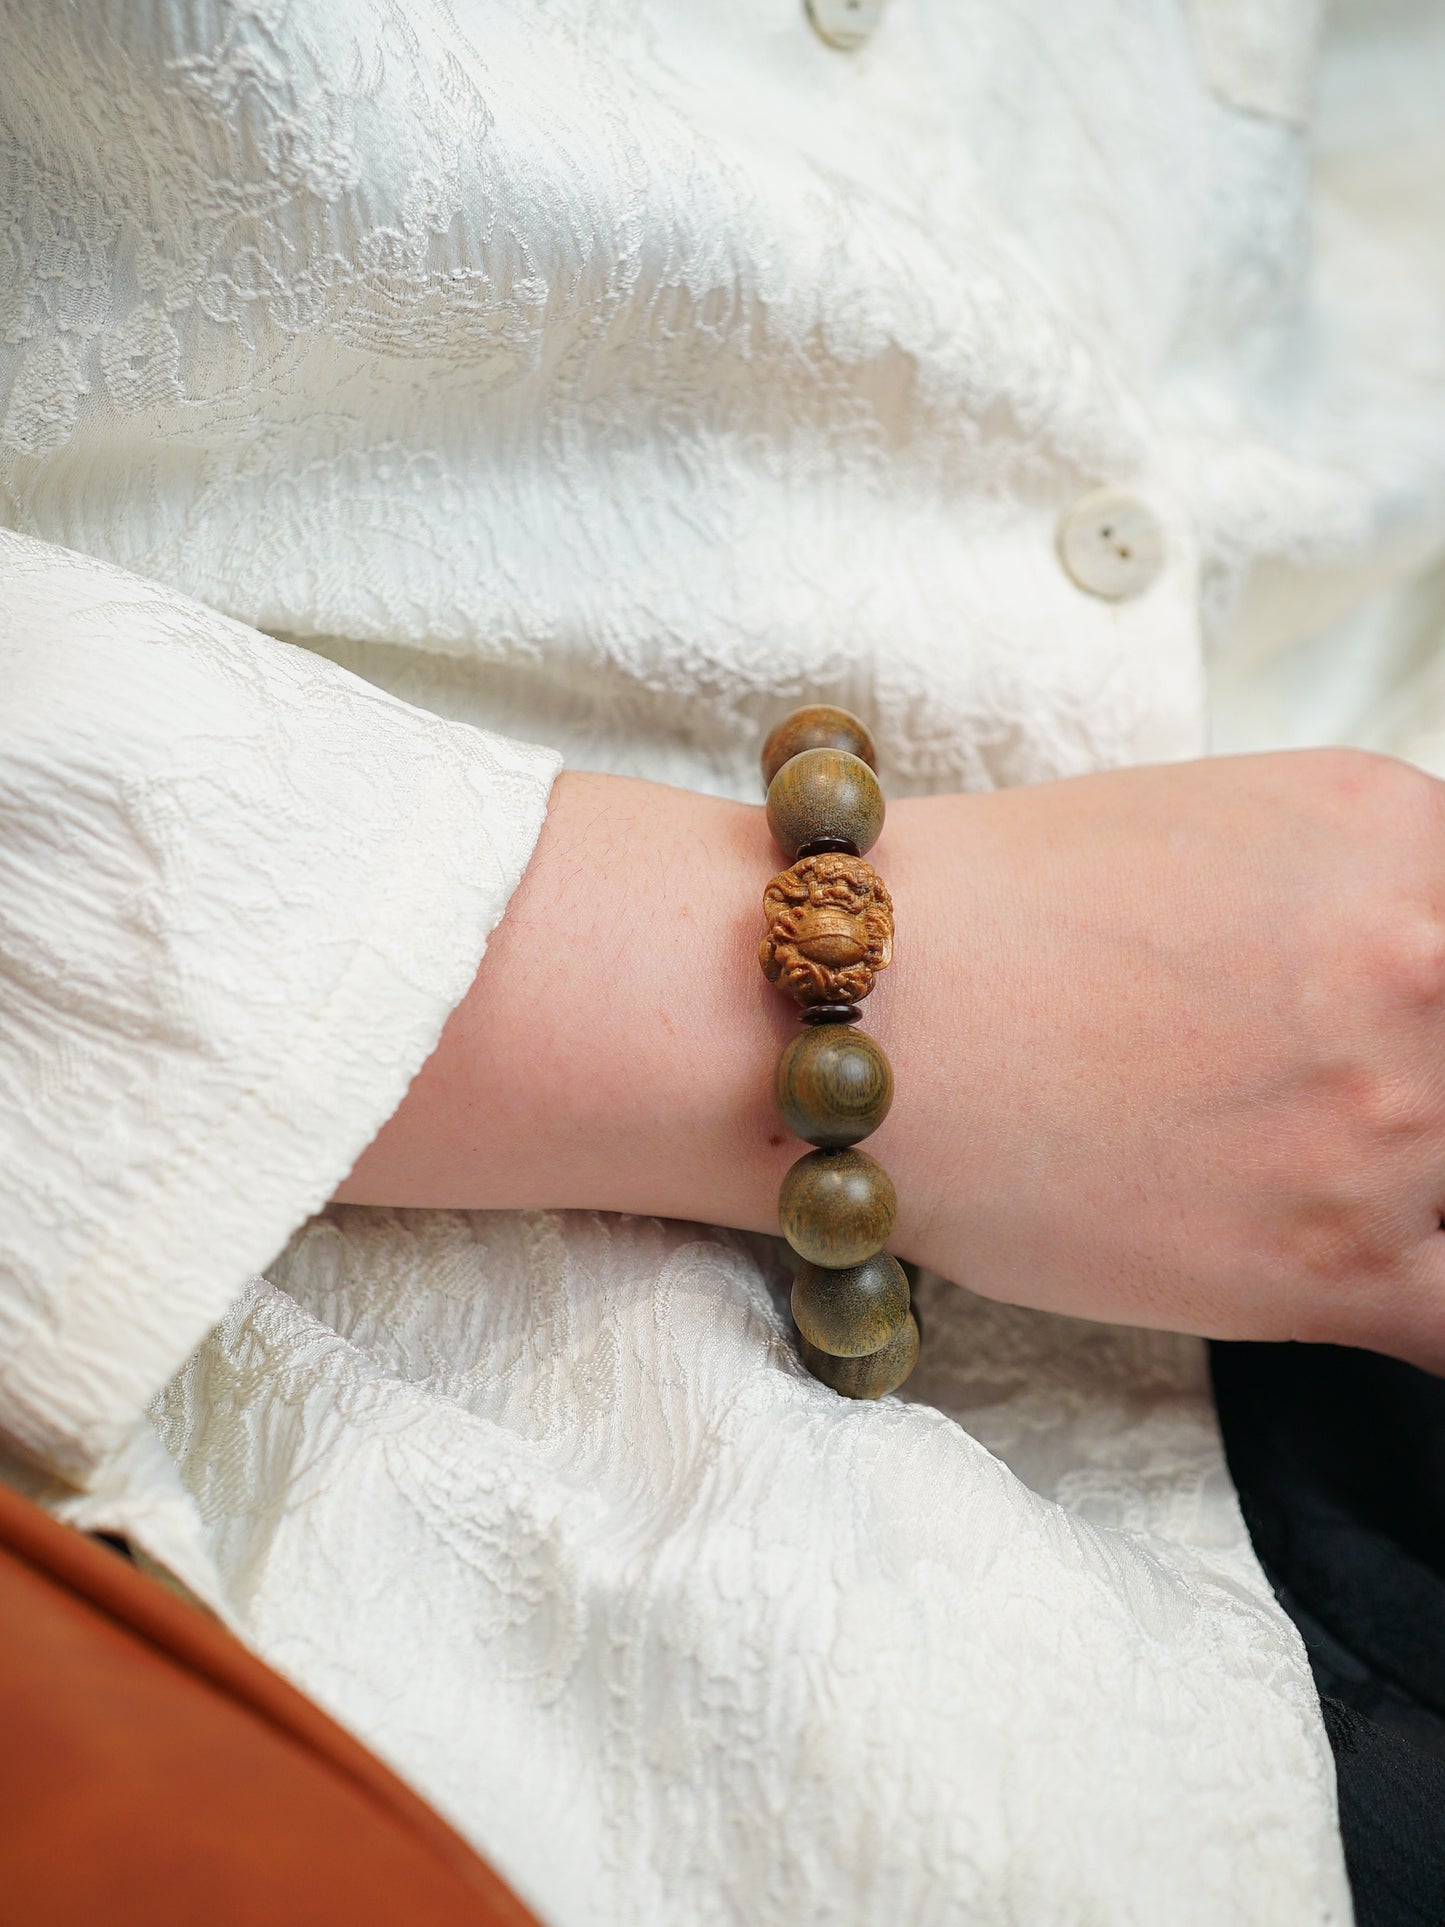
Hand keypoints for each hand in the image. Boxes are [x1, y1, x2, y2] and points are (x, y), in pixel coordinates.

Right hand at [888, 749, 1444, 1367]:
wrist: (849, 1014)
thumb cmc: (994, 911)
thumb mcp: (1222, 826)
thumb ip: (1359, 891)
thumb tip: (1418, 974)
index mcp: (1401, 838)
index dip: (1431, 1004)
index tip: (1394, 1036)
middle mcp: (1426, 968)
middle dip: (1410, 1087)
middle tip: (1299, 1103)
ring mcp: (1393, 1125)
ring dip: (1400, 1194)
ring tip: (1273, 1178)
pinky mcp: (1341, 1269)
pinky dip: (1422, 1305)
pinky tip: (1350, 1283)